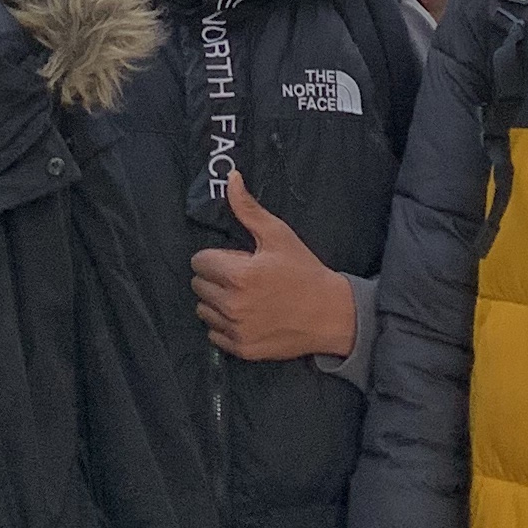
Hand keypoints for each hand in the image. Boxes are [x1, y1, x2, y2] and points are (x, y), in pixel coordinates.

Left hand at [188, 174, 357, 363]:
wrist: (329, 314)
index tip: (235, 259)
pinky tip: (245, 315)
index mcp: (238, 275)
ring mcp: (236, 330)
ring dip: (216, 301)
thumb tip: (231, 178)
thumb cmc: (304, 270)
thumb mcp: (278, 235)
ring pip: (203, 310)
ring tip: (241, 296)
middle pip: (198, 286)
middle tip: (240, 276)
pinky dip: (223, 325)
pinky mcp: (242, 349)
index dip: (215, 257)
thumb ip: (248, 209)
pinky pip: (213, 334)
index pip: (199, 262)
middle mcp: (232, 305)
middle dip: (214, 277)